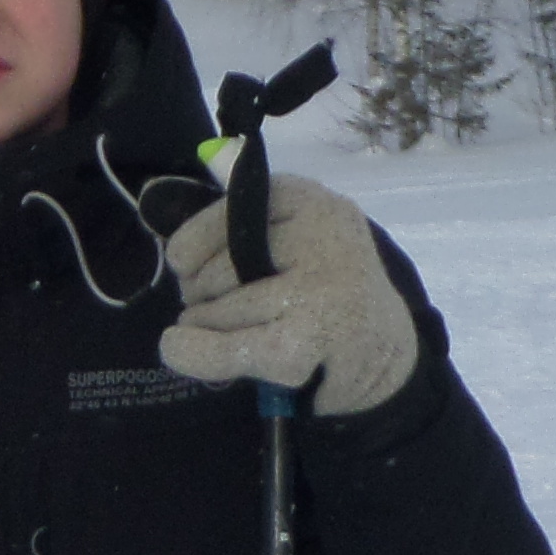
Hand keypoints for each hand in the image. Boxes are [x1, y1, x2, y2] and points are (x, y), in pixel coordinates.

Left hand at [159, 175, 419, 416]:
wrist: (379, 345)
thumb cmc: (317, 287)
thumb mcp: (287, 239)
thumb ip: (237, 230)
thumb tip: (175, 256)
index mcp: (311, 200)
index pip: (229, 211)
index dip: (191, 244)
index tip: (182, 263)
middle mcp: (322, 236)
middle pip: (218, 269)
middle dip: (199, 294)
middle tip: (210, 307)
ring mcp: (321, 288)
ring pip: (220, 310)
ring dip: (206, 329)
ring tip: (235, 332)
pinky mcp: (312, 340)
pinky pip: (228, 349)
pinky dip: (196, 353)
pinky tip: (178, 349)